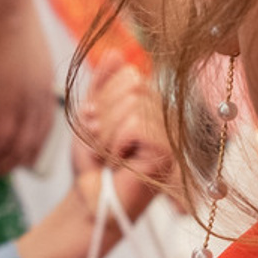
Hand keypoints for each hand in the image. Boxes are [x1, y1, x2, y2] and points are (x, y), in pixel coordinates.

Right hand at [0, 0, 54, 173]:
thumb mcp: (15, 49)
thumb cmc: (4, 18)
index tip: (10, 156)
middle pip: (31, 147)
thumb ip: (11, 68)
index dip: (27, 149)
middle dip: (9, 163)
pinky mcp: (9, 103)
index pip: (44, 131)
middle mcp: (42, 100)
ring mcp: (27, 103)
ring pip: (14, 151)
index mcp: (47, 87)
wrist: (4, 7)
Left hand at [17, 72, 165, 257]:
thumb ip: (101, 85)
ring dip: (107, 134)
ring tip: (109, 157)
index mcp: (149, 105)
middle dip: (104, 116)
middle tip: (102, 147)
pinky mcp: (168, 154)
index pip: (127, 74)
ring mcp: (169, 135)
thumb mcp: (89, 118)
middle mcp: (165, 117)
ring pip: (133, 104)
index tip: (95, 128)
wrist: (87, 205)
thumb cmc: (90, 167)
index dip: (102, 99)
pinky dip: (117, 143)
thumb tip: (115, 52)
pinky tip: (120, 161)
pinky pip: (137, 125)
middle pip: (132, 85)